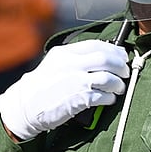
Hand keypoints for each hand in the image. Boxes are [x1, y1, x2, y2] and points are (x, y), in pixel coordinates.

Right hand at [0, 40, 129, 140]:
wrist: (25, 106)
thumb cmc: (41, 87)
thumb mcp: (54, 64)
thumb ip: (74, 59)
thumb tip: (101, 59)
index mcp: (65, 53)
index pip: (96, 45)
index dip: (114, 50)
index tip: (121, 56)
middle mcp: (71, 64)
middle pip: (106, 59)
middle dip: (120, 66)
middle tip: (125, 72)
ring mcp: (75, 82)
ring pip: (108, 78)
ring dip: (118, 83)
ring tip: (119, 87)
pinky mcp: (79, 99)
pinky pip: (103, 96)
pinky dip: (110, 98)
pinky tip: (109, 99)